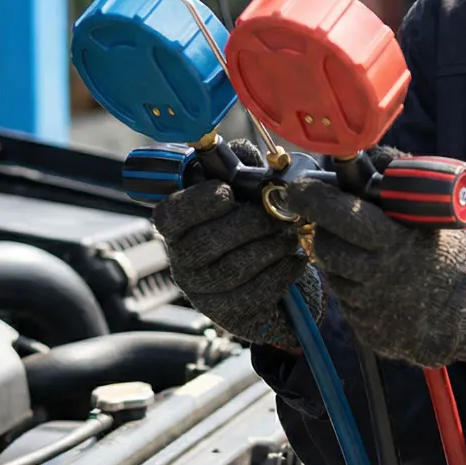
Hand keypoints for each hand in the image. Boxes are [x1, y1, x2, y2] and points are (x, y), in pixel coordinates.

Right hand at [152, 140, 319, 349]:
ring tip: (290, 236)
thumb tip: (241, 152)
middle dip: (250, 225)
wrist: (272, 270)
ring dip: (269, 248)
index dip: (197, 203)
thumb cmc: (252, 221)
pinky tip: (296, 260)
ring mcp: (201, 289)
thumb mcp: (245, 188)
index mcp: (178, 223)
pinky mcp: (226, 312)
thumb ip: (241, 166)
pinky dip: (281, 274)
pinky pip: (252, 294)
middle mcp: (181, 258)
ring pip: (231, 269)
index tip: (228, 194)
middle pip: (206, 243)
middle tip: (278, 216)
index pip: (169, 215)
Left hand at [283, 170, 465, 373]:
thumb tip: (365, 156)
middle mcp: (379, 279)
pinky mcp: (374, 336)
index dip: (312, 199)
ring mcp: (375, 311)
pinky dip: (359, 288)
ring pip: (336, 277)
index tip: (299, 188)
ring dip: (342, 259)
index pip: (338, 215)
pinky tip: (385, 281)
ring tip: (372, 251)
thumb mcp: (448, 206)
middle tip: (328, 216)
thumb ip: (404, 177)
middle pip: (325, 248)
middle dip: (321, 228)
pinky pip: (351, 304)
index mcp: (396, 242)